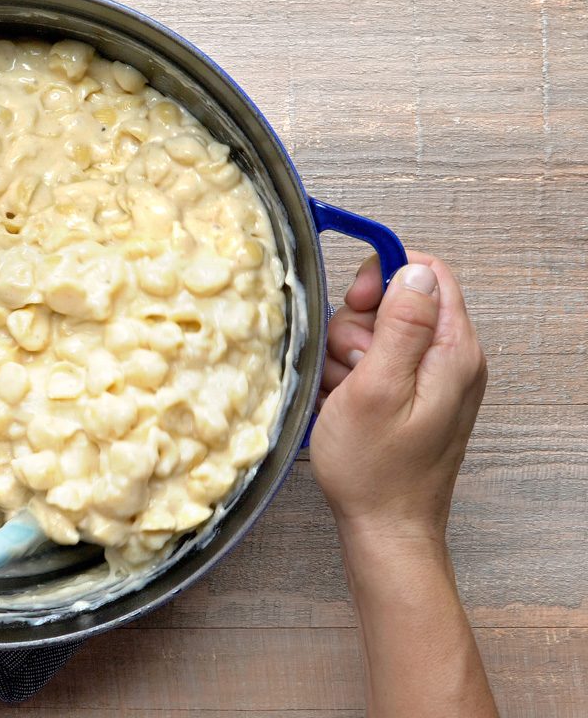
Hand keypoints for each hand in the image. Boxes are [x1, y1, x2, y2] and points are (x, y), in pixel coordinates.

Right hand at [311, 252, 486, 543]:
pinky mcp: (412, 397)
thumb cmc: (375, 469)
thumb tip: (415, 270)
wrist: (385, 528)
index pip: (427, 272)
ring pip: (377, 333)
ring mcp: (432, 379)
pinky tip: (345, 404)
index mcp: (453, 350)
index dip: (383, 276)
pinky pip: (374, 364)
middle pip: (396, 302)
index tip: (353, 303)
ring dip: (347, 355)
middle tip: (349, 368)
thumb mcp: (378, 387)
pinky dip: (351, 377)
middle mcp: (451, 359)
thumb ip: (400, 324)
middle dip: (357, 325)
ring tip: (345, 394)